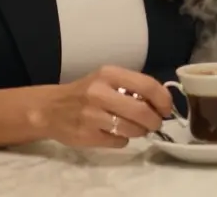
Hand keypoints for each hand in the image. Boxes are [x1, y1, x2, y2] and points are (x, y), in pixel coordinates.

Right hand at [33, 65, 172, 147]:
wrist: (50, 108)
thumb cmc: (85, 92)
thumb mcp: (106, 79)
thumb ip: (132, 86)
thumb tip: (161, 102)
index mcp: (109, 74)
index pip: (147, 86)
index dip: (163, 100)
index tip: (166, 109)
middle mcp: (100, 93)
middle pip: (142, 112)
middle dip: (155, 121)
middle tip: (155, 123)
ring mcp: (92, 116)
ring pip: (132, 130)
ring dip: (140, 132)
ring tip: (136, 128)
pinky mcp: (86, 136)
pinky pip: (118, 143)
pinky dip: (123, 141)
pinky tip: (115, 133)